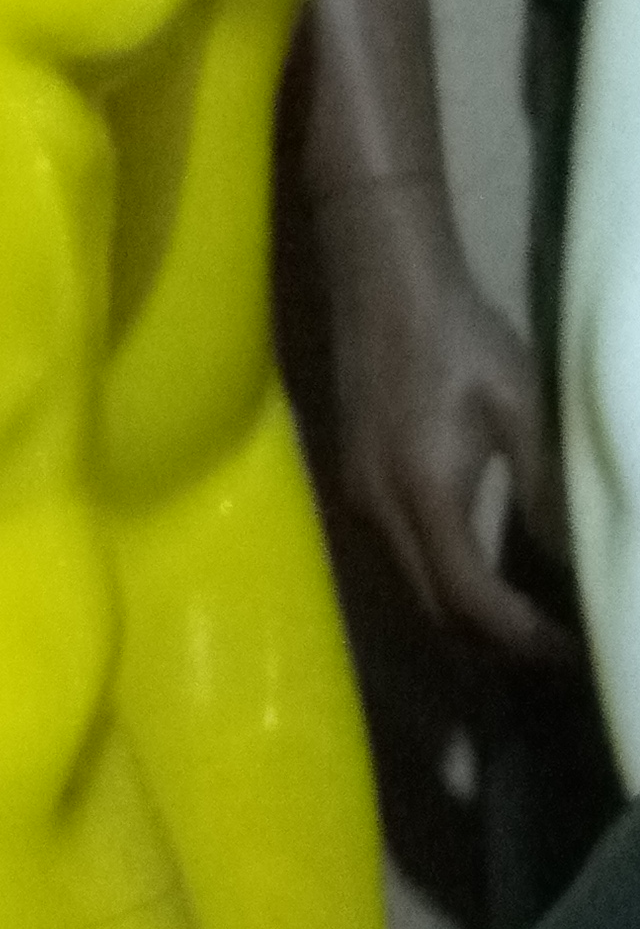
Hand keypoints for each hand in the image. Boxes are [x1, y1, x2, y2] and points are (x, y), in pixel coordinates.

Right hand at [316, 176, 573, 654]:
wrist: (382, 278)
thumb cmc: (459, 334)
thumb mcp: (519, 405)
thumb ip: (543, 487)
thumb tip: (572, 560)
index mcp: (424, 493)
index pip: (471, 599)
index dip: (523, 637)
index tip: (574, 650)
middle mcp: (379, 512)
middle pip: (435, 615)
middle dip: (497, 646)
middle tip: (560, 648)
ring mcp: (358, 502)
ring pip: (413, 595)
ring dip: (467, 622)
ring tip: (530, 622)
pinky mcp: (354, 486)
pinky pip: (399, 564)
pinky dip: (443, 587)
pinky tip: (484, 574)